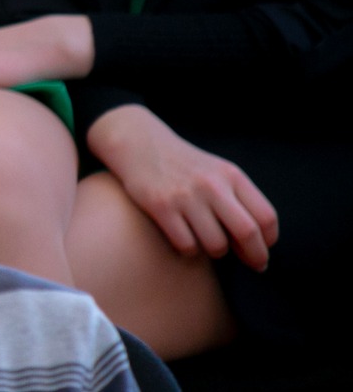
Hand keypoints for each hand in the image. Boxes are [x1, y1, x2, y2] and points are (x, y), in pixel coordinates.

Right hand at [88, 105, 278, 271]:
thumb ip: (239, 201)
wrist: (138, 142)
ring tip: (207, 240)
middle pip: (247, 233)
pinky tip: (183, 236)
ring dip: (216, 251)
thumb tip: (258, 245)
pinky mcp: (161, 207)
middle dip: (254, 256)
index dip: (268, 240)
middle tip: (253, 264)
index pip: (266, 217)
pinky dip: (189, 249)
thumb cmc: (183, 165)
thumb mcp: (217, 172)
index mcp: (231, 175)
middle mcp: (211, 184)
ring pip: (216, 245)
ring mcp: (185, 196)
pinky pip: (187, 245)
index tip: (262, 249)